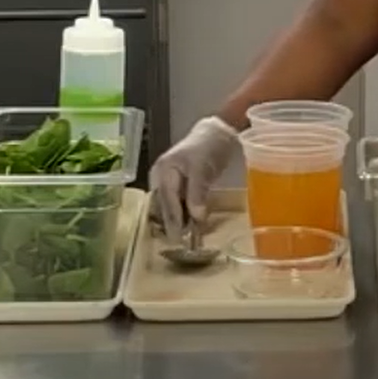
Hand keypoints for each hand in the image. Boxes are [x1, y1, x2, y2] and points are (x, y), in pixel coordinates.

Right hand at [148, 116, 238, 235]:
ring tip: (188, 240)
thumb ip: (197, 192)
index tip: (180, 239)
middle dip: (173, 225)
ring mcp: (168, 184)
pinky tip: (192, 227)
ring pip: (171, 209)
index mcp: (163, 171)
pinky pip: (178, 206)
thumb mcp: (202, 168)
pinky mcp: (178, 188)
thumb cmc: (208, 146)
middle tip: (182, 245)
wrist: (216, 133)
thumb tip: (195, 218)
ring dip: (178, 223)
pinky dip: (184, 216)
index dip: (174, 221)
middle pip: (165, 207)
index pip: (167, 201)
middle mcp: (161, 179)